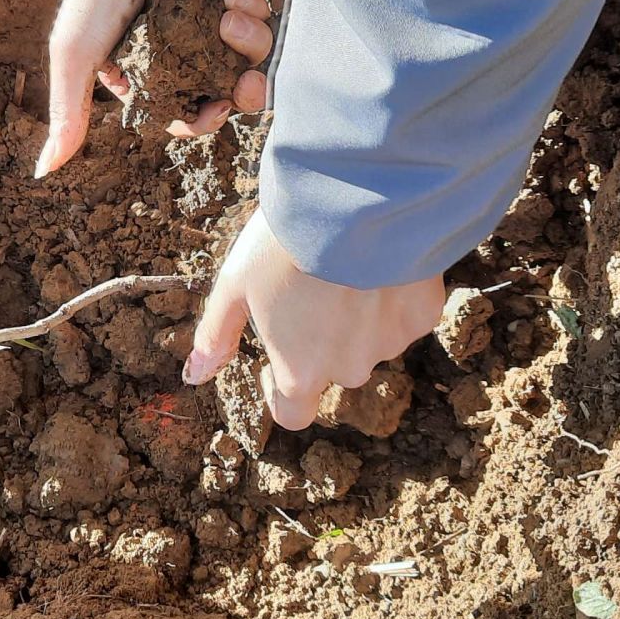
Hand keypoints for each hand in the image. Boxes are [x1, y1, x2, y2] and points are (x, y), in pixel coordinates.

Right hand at [36, 0, 272, 175]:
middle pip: (226, 90)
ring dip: (247, 40)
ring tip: (226, 14)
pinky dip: (250, 8)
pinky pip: (256, 15)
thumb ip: (68, 115)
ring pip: (248, 53)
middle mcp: (178, 54)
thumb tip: (44, 174)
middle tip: (247, 81)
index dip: (204, 120)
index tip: (219, 108)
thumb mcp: (75, 55)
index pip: (183, 115)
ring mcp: (205, 22)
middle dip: (243, 89)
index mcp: (144, 76)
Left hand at [183, 211, 443, 429]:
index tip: (276, 362)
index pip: (294, 414)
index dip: (283, 393)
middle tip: (310, 289)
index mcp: (300, 371)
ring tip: (344, 267)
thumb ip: (217, 335)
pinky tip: (379, 260)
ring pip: (371, 341)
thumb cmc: (284, 246)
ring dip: (358, 318)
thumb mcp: (235, 285)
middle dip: (322, 341)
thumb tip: (195, 376)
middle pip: (334, 369)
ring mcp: (390, 344)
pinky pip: (405, 315)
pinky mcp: (423, 316)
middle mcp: (348, 369)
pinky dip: (392, 296)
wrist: (355, 204)